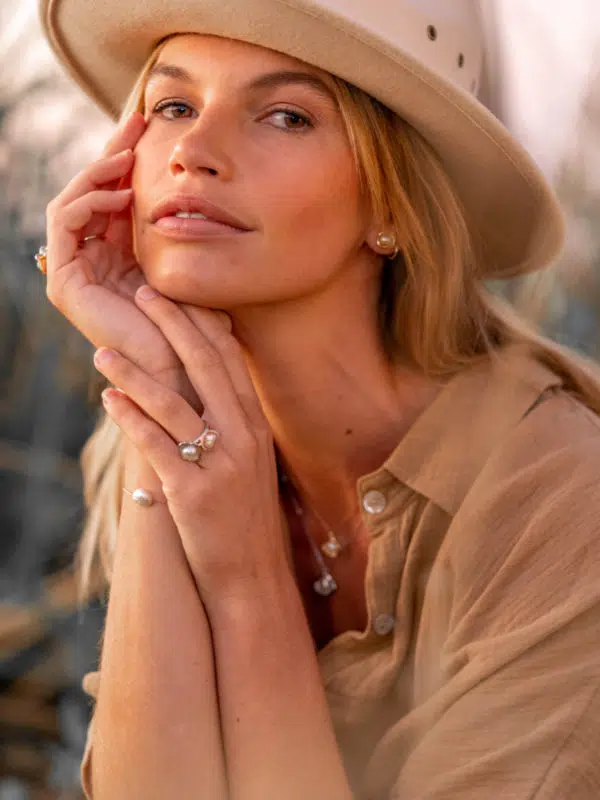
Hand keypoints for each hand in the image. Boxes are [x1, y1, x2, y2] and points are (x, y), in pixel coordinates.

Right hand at [45, 112, 197, 398]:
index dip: (127, 160)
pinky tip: (120, 194)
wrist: (184, 371)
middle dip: (112, 153)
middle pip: (91, 193)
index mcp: (121, 257)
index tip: (148, 123)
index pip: (115, 197)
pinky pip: (65, 224)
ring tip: (126, 159)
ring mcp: (77, 272)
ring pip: (72, 202)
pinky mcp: (66, 284)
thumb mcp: (187, 265)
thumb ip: (176, 229)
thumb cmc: (195, 326)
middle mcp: (95, 260)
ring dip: (98, 173)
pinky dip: (89, 201)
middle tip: (135, 121)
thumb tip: (188, 188)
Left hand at [93, 286, 288, 602]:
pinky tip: (108, 400)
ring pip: (172, 402)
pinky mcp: (192, 492)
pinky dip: (129, 418)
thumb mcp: (250, 461)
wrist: (252, 575)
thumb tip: (202, 387)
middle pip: (204, 366)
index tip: (177, 295)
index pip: (229, 359)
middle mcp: (243, 437)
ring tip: (102, 352)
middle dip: (170, 325)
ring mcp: (220, 464)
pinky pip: (155, 444)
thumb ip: (231, 422)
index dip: (201, 321)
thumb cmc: (245, 515)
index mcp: (256, 425)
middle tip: (143, 294)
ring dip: (133, 372)